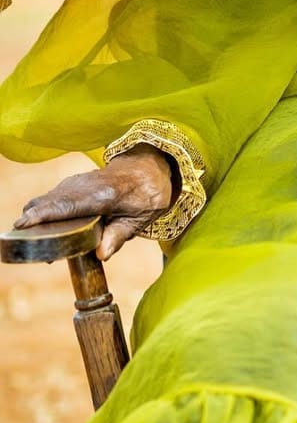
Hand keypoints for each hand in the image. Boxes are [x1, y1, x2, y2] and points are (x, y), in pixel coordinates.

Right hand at [13, 145, 175, 260]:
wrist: (147, 168)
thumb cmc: (146, 195)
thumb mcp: (140, 219)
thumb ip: (119, 236)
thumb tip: (102, 255)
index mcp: (105, 195)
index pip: (69, 205)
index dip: (44, 214)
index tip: (23, 224)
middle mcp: (85, 186)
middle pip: (51, 202)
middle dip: (33, 219)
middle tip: (23, 239)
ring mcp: (76, 183)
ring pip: (47, 199)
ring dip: (37, 217)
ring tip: (33, 238)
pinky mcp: (71, 186)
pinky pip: (51, 198)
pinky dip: (43, 212)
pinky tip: (42, 230)